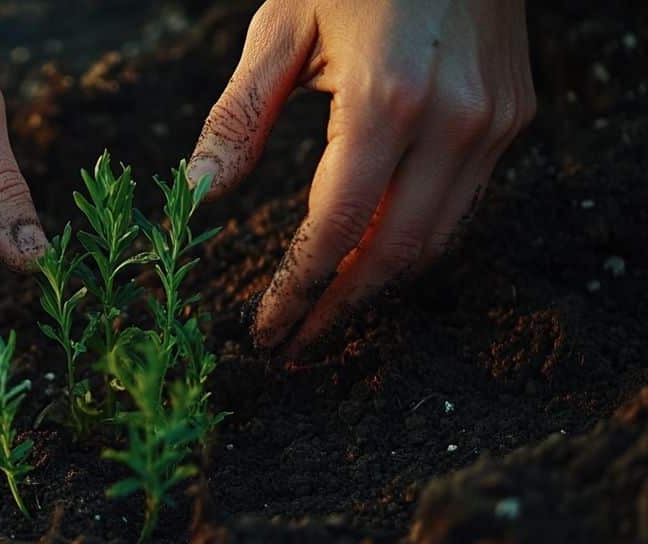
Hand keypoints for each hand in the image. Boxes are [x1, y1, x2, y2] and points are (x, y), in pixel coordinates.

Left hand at [188, 0, 535, 354]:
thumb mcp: (280, 27)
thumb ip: (239, 117)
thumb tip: (198, 194)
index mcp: (385, 100)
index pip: (335, 230)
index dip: (298, 290)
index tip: (266, 332)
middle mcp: (453, 121)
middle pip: (394, 253)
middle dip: (341, 309)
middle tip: (297, 345)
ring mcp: (492, 120)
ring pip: (438, 239)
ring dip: (381, 285)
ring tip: (330, 313)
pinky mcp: (513, 114)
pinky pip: (465, 202)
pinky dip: (419, 242)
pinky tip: (377, 257)